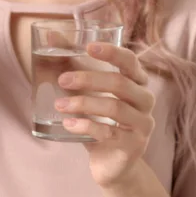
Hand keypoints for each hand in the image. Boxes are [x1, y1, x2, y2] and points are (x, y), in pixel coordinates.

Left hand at [54, 43, 154, 188]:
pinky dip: (86, 126)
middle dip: (88, 79)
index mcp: (136, 80)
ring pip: (114, 108)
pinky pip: (109, 133)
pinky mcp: (135, 146)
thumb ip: (71, 61)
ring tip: (60, 104)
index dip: (112, 52)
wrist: (109, 162)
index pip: (130, 60)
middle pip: (120, 83)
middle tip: (62, 79)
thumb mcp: (86, 88)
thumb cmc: (98, 117)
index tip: (88, 47)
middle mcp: (145, 99)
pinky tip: (68, 124)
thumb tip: (50, 34)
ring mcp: (143, 123)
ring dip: (83, 104)